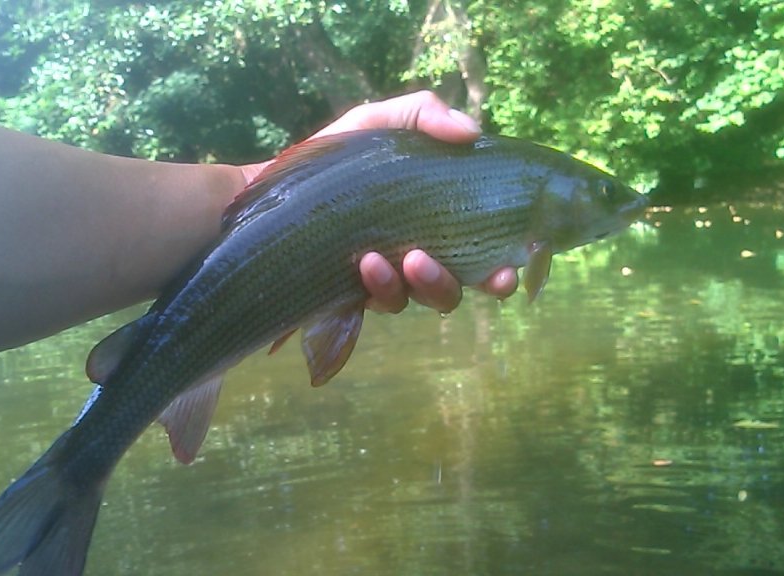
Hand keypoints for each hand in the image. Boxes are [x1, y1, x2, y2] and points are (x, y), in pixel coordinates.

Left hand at [240, 91, 517, 313]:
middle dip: (477, 284)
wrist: (270, 192)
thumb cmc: (331, 158)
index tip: (513, 267)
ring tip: (408, 258)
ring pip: (424, 299)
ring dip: (429, 283)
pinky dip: (381, 286)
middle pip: (460, 287)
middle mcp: (416, 257)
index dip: (503, 267)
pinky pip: (380, 303)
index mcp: (434, 222)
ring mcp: (385, 281)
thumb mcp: (377, 122)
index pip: (482, 252)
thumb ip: (422, 114)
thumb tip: (472, 131)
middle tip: (488, 277)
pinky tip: (368, 263)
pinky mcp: (353, 297)